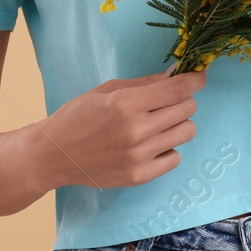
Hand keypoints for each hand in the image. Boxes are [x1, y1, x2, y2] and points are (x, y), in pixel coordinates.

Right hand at [40, 66, 206, 189]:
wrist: (52, 155)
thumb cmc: (78, 116)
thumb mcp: (108, 90)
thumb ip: (146, 83)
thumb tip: (179, 73)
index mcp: (126, 104)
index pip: (179, 89)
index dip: (195, 79)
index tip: (199, 76)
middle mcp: (135, 130)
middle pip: (187, 109)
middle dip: (183, 100)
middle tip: (166, 102)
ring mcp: (138, 156)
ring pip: (186, 132)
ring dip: (177, 124)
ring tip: (157, 124)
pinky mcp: (138, 176)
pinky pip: (175, 158)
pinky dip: (167, 149)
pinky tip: (150, 145)